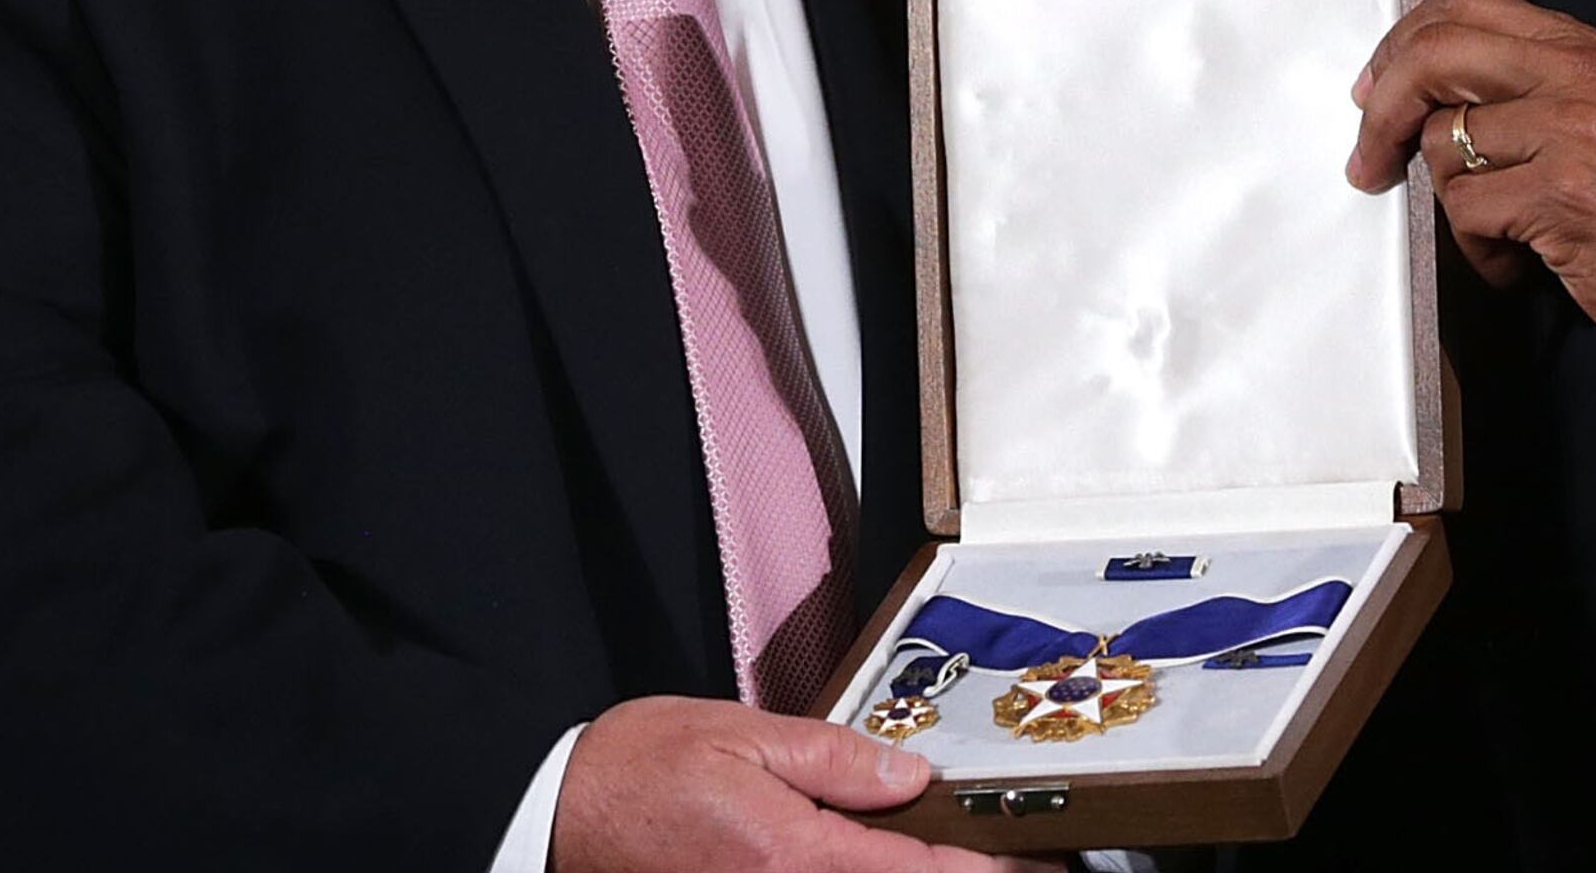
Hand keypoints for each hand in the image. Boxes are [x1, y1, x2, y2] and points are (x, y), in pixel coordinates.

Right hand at [552, 696, 1054, 872]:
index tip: (1041, 861)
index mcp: (795, 854)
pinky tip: (891, 863)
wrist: (554, 819)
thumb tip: (908, 774)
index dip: (993, 871)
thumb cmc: (634, 772)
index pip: (922, 872)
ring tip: (962, 858)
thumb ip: (833, 759)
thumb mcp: (741, 736)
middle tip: (1022, 862)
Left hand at [1348, 0, 1595, 374]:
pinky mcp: (1562, 193)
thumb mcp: (1594, 119)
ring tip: (1498, 235)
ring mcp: (1571, 130)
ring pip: (1442, 145)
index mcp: (1579, 47)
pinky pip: (1466, 210)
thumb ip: (1523, 90)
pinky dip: (1478, 251)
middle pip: (1434, 56)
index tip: (1374, 93)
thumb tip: (1417, 93)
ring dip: (1451, 206)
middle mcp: (1575, 74)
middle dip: (1382, 112)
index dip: (1399, 46)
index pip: (1461, 4)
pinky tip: (1516, 264)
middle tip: (1368, 162)